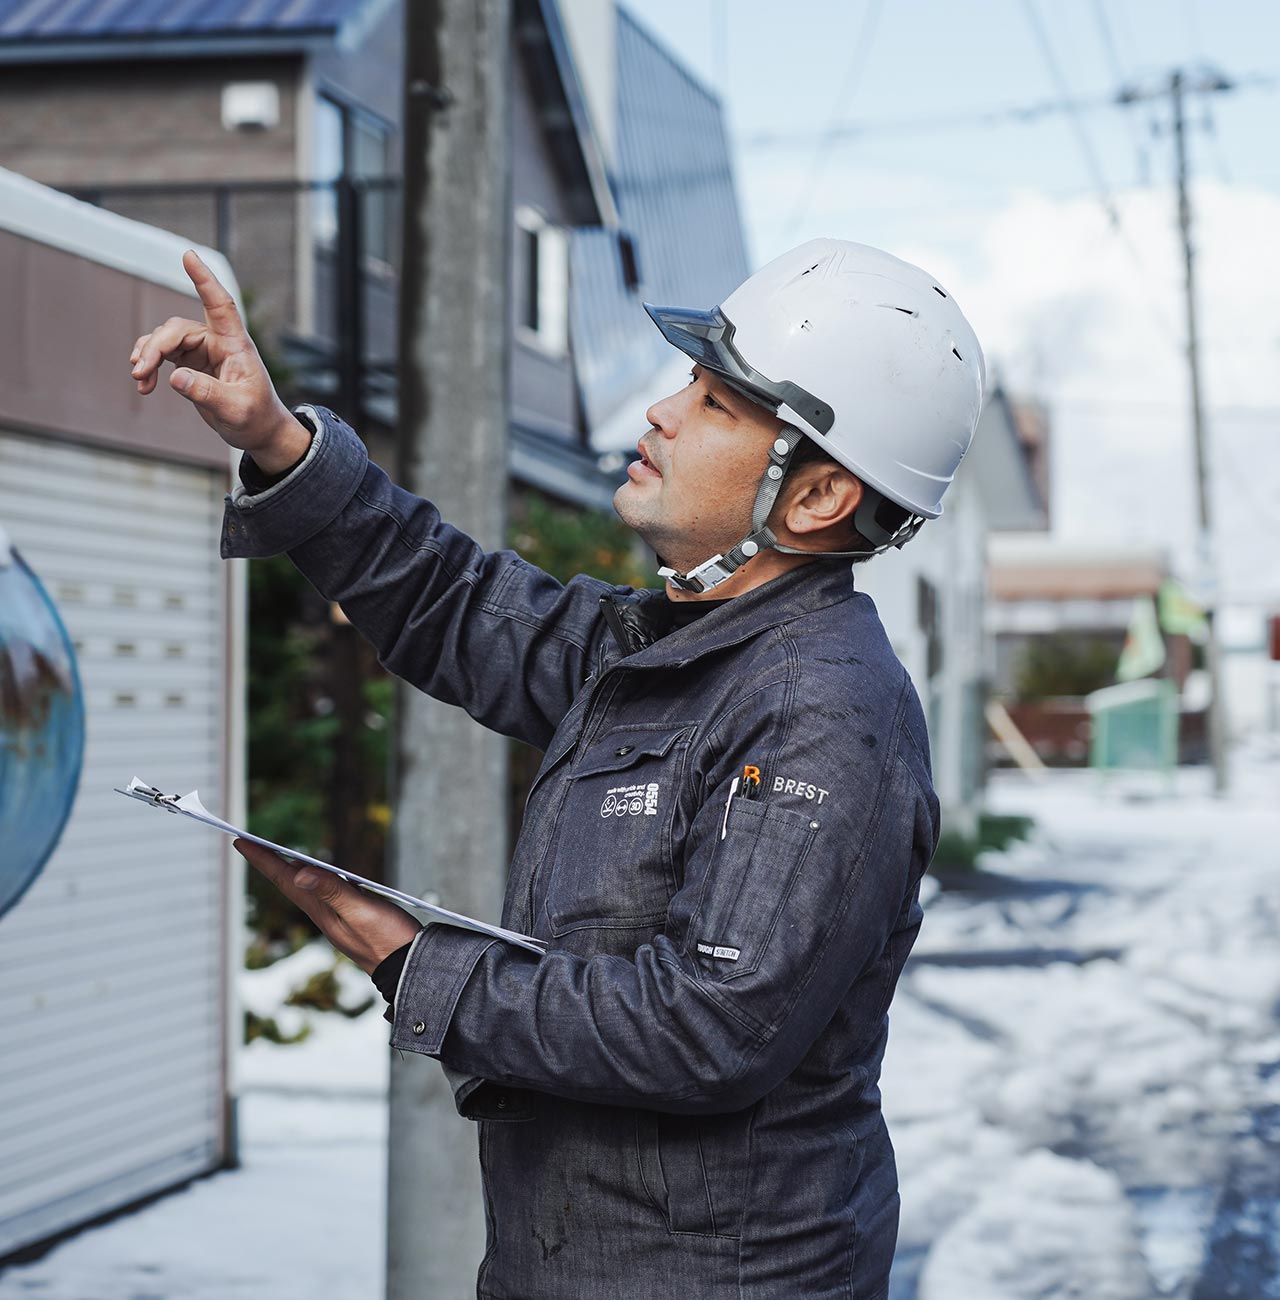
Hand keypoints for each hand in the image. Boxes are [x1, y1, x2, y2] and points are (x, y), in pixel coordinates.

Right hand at [129, 250, 311, 472]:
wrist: (258, 431)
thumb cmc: (256, 417)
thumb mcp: (236, 409)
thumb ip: (207, 393)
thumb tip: (175, 377)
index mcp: (236, 345)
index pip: (220, 305)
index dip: (205, 280)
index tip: (188, 255)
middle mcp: (218, 342)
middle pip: (177, 329)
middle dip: (154, 347)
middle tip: (139, 371)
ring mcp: (203, 350)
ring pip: (165, 339)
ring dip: (147, 356)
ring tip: (140, 380)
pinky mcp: (191, 363)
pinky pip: (162, 354)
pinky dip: (149, 365)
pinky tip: (144, 385)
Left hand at [235, 839, 422, 974]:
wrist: (407, 968)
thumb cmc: (387, 940)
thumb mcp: (361, 911)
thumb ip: (333, 892)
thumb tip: (299, 875)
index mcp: (322, 911)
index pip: (285, 879)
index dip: (263, 860)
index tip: (240, 842)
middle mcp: (324, 914)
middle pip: (290, 883)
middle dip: (270, 863)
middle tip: (251, 846)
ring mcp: (337, 918)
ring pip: (306, 889)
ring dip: (289, 871)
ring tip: (276, 858)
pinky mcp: (353, 918)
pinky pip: (324, 894)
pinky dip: (314, 880)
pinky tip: (319, 877)